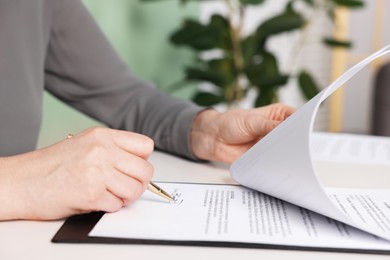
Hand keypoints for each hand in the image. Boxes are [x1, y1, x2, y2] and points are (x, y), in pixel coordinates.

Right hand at [0, 127, 153, 219]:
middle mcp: (102, 150)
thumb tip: (140, 165)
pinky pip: (117, 205)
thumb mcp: (85, 144)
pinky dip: (107, 207)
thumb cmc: (51, 166)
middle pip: (146, 170)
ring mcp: (97, 171)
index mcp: (102, 136)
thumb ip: (113, 150)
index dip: (142, 160)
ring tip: (106, 194)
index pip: (146, 145)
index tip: (132, 168)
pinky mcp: (91, 194)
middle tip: (124, 187)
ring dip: (124, 197)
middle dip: (138, 183)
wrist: (20, 182)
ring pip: (135, 190)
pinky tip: (91, 200)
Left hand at [190, 103, 294, 163]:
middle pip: (294, 135)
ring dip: (287, 154)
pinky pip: (275, 161)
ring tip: (289, 157)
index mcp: (278, 114)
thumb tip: (285, 129)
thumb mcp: (251, 121)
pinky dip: (277, 163)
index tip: (306, 131)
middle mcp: (277, 128)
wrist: (214, 138)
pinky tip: (279, 165)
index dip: (303, 124)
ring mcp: (272, 143)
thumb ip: (269, 126)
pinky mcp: (265, 155)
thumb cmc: (230, 123)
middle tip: (298, 147)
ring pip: (286, 150)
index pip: (297, 118)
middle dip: (296, 141)